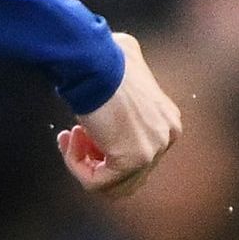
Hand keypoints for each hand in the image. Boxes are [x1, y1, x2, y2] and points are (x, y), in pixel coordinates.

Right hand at [55, 33, 182, 196]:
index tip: (83, 127)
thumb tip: (119, 55)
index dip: (103, 147)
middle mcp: (167, 138)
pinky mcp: (132, 161)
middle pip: (126, 173)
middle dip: (94, 157)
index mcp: (169, 122)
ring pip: (112, 184)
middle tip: (73, 135)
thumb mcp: (129, 64)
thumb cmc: (105, 57)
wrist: (95, 61)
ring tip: (71, 137)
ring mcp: (152, 151)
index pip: (138, 155)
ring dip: (84, 164)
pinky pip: (96, 182)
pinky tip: (69, 140)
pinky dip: (76, 166)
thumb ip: (131, 76)